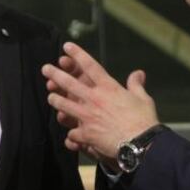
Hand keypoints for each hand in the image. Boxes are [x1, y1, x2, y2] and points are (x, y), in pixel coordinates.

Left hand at [42, 42, 159, 158]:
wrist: (140, 143)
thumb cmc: (144, 120)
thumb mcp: (143, 98)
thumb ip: (136, 85)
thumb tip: (139, 73)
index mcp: (109, 88)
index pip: (90, 66)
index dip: (77, 54)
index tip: (67, 47)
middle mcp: (94, 99)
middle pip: (69, 83)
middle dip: (55, 74)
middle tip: (45, 69)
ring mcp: (87, 116)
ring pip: (64, 105)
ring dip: (56, 100)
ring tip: (51, 97)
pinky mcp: (86, 134)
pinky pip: (72, 133)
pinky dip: (72, 135)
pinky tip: (71, 136)